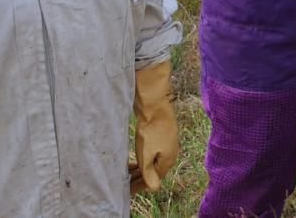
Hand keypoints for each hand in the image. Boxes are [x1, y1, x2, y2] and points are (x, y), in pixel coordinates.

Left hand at [131, 61, 178, 193]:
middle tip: (124, 183)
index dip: (140, 186)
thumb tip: (154, 189)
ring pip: (153, 162)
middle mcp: (171, 154)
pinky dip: (144, 159)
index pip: (154, 179)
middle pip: (154, 171)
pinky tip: (136, 158)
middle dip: (140, 178)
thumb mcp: (146, 155)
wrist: (156, 106)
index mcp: (168, 161)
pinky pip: (153, 154)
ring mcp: (168, 145)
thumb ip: (148, 172)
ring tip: (127, 172)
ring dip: (141, 169)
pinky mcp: (163, 136)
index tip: (127, 190)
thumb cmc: (151, 131)